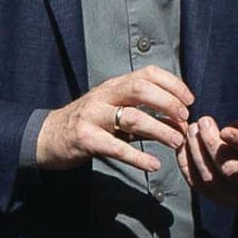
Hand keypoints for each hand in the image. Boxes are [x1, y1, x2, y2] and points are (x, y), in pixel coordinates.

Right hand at [36, 66, 193, 173]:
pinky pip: (117, 148)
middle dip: (168, 102)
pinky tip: (154, 165)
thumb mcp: (114, 111)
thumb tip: (178, 121)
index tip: (189, 100)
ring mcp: (93, 116)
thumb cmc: (88, 123)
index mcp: (114, 85)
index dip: (173, 84)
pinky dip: (139, 157)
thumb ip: (144, 114)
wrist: (48, 137)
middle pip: (141, 89)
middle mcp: (104, 96)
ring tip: (176, 142)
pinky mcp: (86, 139)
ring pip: (133, 118)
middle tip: (184, 119)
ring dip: (160, 130)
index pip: (147, 73)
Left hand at [178, 86, 237, 213]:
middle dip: (212, 144)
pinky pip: (198, 185)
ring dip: (197, 152)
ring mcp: (236, 197)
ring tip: (192, 130)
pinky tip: (183, 146)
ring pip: (210, 177)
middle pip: (229, 169)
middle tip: (203, 122)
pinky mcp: (221, 200)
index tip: (227, 128)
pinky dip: (187, 166)